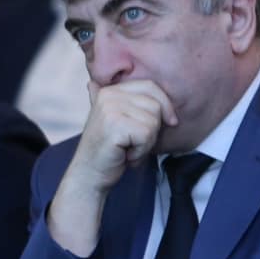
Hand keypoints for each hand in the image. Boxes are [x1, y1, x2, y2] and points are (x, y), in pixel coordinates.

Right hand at [47, 80, 178, 255]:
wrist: (89, 175)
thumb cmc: (108, 151)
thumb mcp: (117, 121)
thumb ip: (125, 103)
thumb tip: (118, 83)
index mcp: (110, 91)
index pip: (150, 86)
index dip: (165, 104)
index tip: (171, 121)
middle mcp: (108, 96)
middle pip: (155, 105)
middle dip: (153, 129)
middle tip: (133, 143)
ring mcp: (110, 109)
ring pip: (153, 121)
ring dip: (146, 142)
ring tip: (127, 149)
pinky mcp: (115, 125)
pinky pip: (147, 134)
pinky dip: (141, 151)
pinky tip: (126, 155)